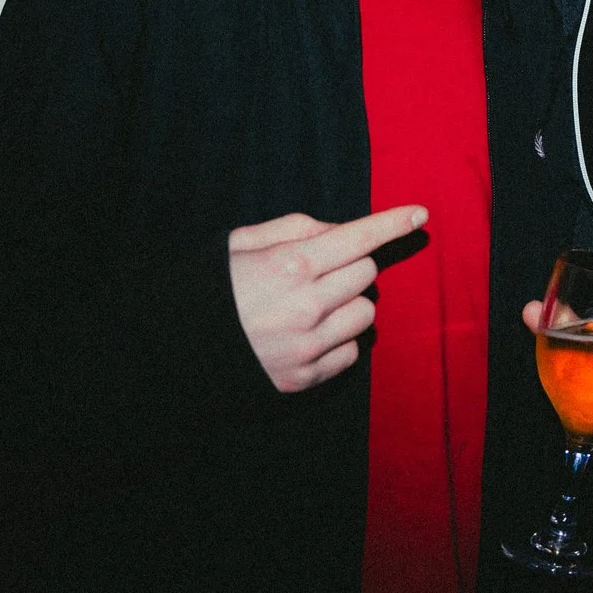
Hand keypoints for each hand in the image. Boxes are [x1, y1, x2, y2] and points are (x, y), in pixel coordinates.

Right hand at [229, 205, 424, 392]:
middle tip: (316, 272)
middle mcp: (306, 306)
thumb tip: (340, 230)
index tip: (419, 214)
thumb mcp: (242, 242)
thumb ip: (296, 229)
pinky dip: (338, 340)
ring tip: (310, 306)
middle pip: (365, 273)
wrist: (172, 350)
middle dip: (349, 266)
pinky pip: (351, 352)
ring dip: (347, 304)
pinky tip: (307, 335)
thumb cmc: (211, 288)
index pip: (359, 238)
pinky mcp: (304, 378)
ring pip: (365, 314)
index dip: (393, 223)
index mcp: (290, 265)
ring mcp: (307, 346)